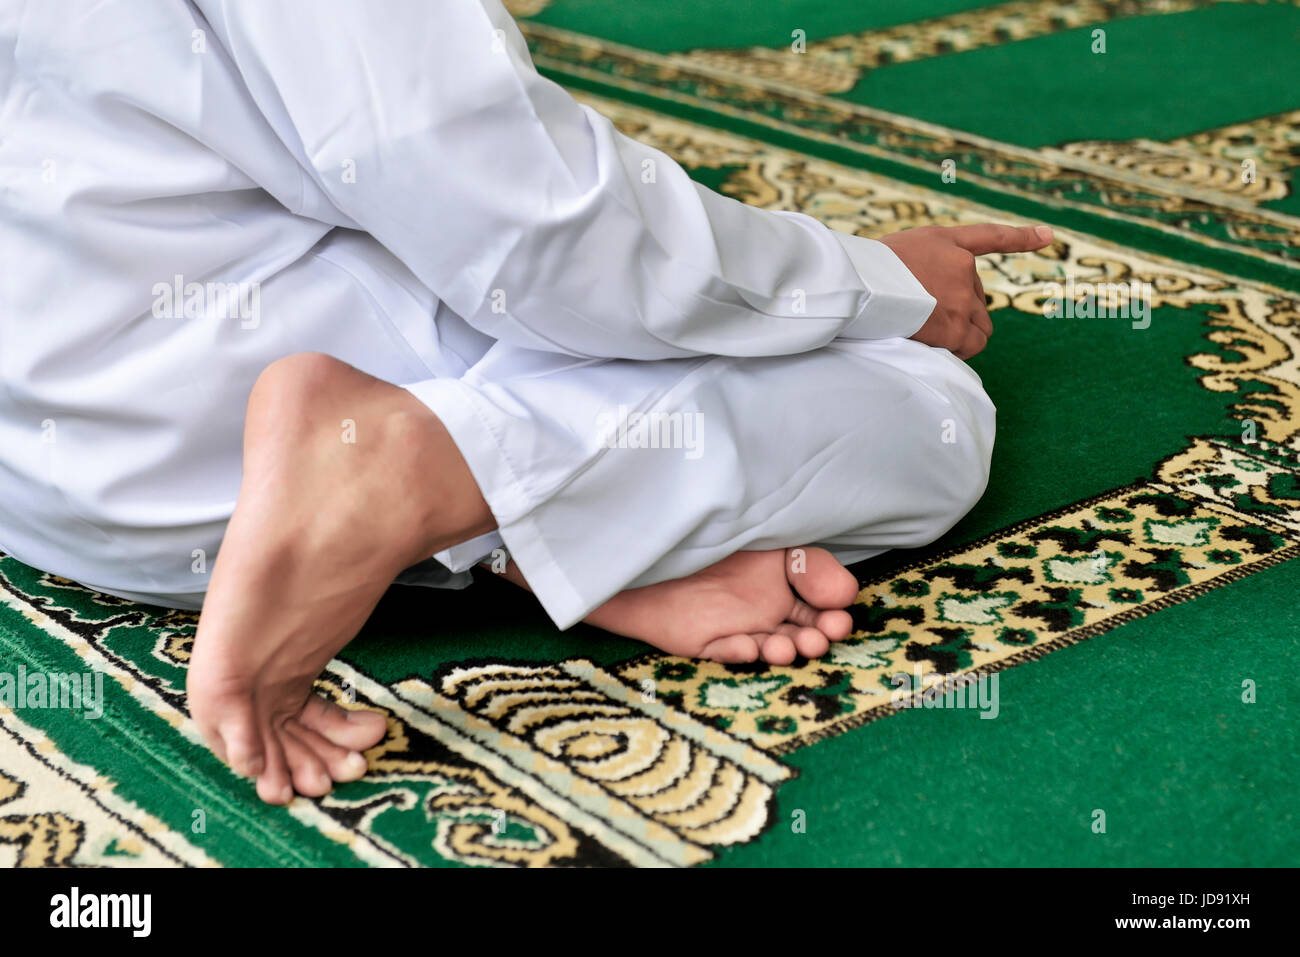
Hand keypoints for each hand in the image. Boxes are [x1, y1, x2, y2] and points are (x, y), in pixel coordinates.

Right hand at [880, 224, 1053, 359]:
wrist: (860, 285)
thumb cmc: (866, 271)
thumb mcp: (893, 250)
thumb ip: (921, 265)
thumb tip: (931, 299)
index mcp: (948, 244)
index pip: (992, 238)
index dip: (1021, 237)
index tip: (1048, 235)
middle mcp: (963, 269)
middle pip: (979, 301)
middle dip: (963, 312)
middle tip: (928, 317)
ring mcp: (962, 298)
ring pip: (980, 326)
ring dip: (963, 333)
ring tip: (930, 332)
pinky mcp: (956, 327)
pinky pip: (971, 346)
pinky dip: (959, 350)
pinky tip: (935, 344)